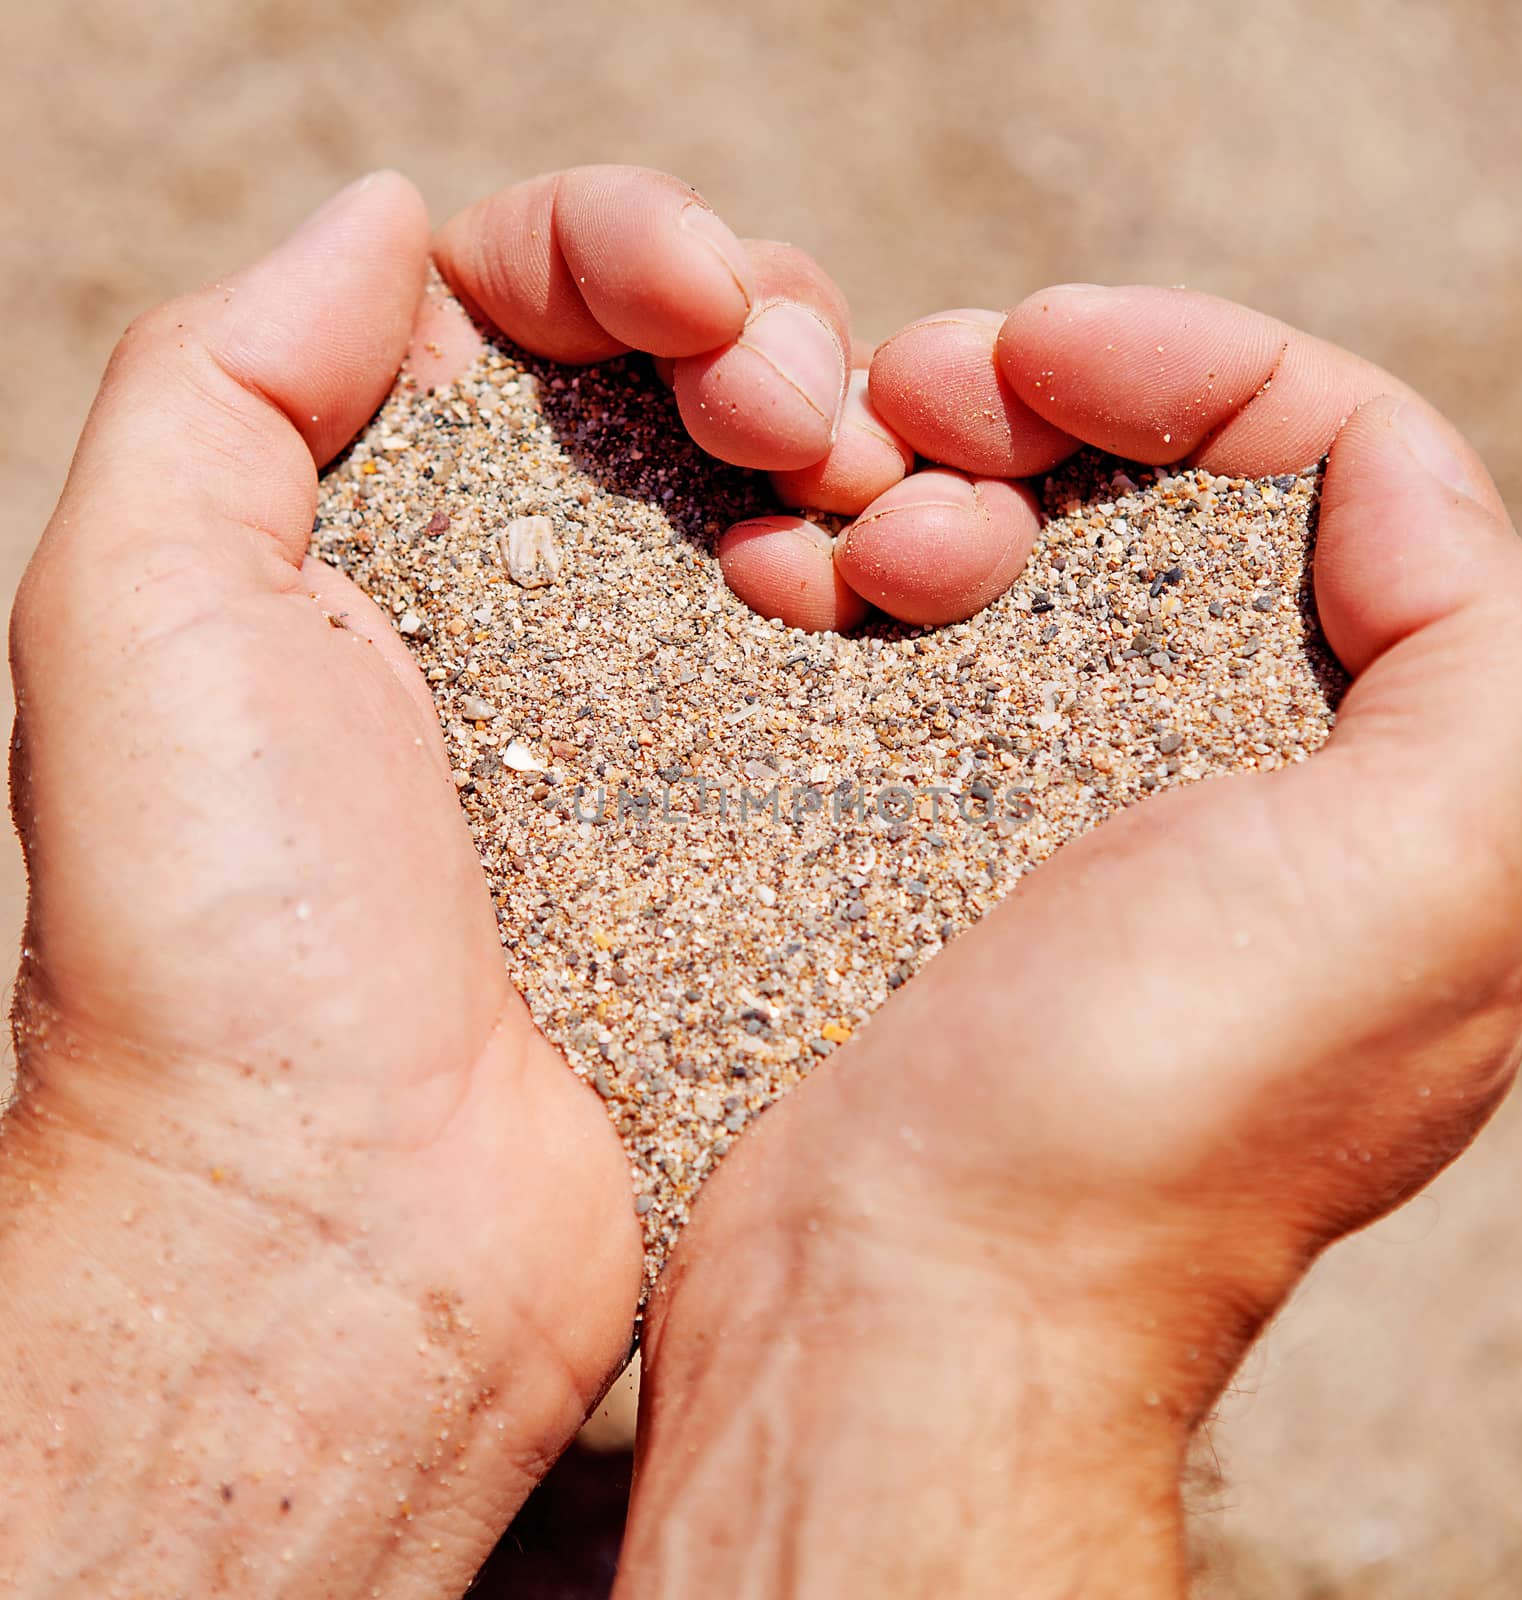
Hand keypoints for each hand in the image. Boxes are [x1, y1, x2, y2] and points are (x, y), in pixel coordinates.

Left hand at [0, 165, 865, 1593]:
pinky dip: (916, 571)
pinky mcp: (770, 824)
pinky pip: (875, 653)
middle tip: (785, 413)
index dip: (623, 251)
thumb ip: (227, 382)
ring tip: (867, 498)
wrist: (349, 1231)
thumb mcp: (138, 618)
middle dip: (764, 331)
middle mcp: (537, 605)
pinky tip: (916, 576)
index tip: (689, 298)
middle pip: (693, 380)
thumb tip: (382, 220)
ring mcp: (672, 718)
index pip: (530, 303)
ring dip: (863, 437)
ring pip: (806, 496)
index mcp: (394, 530)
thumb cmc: (222, 947)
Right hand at [615, 291, 1521, 1596]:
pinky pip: (915, 654)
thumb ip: (1482, 652)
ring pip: (1033, 560)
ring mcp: (1077, 820)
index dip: (1205, 368)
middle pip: (1176, 502)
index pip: (1346, 471)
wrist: (898, 1302)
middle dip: (1052, 409)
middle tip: (908, 401)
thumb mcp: (1416, 887)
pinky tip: (785, 575)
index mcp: (1390, 784)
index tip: (1043, 345)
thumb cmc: (1144, 1116)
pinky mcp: (934, 851)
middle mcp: (1246, 790)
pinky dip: (860, 578)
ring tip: (838, 513)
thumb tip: (1382, 471)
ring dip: (938, 482)